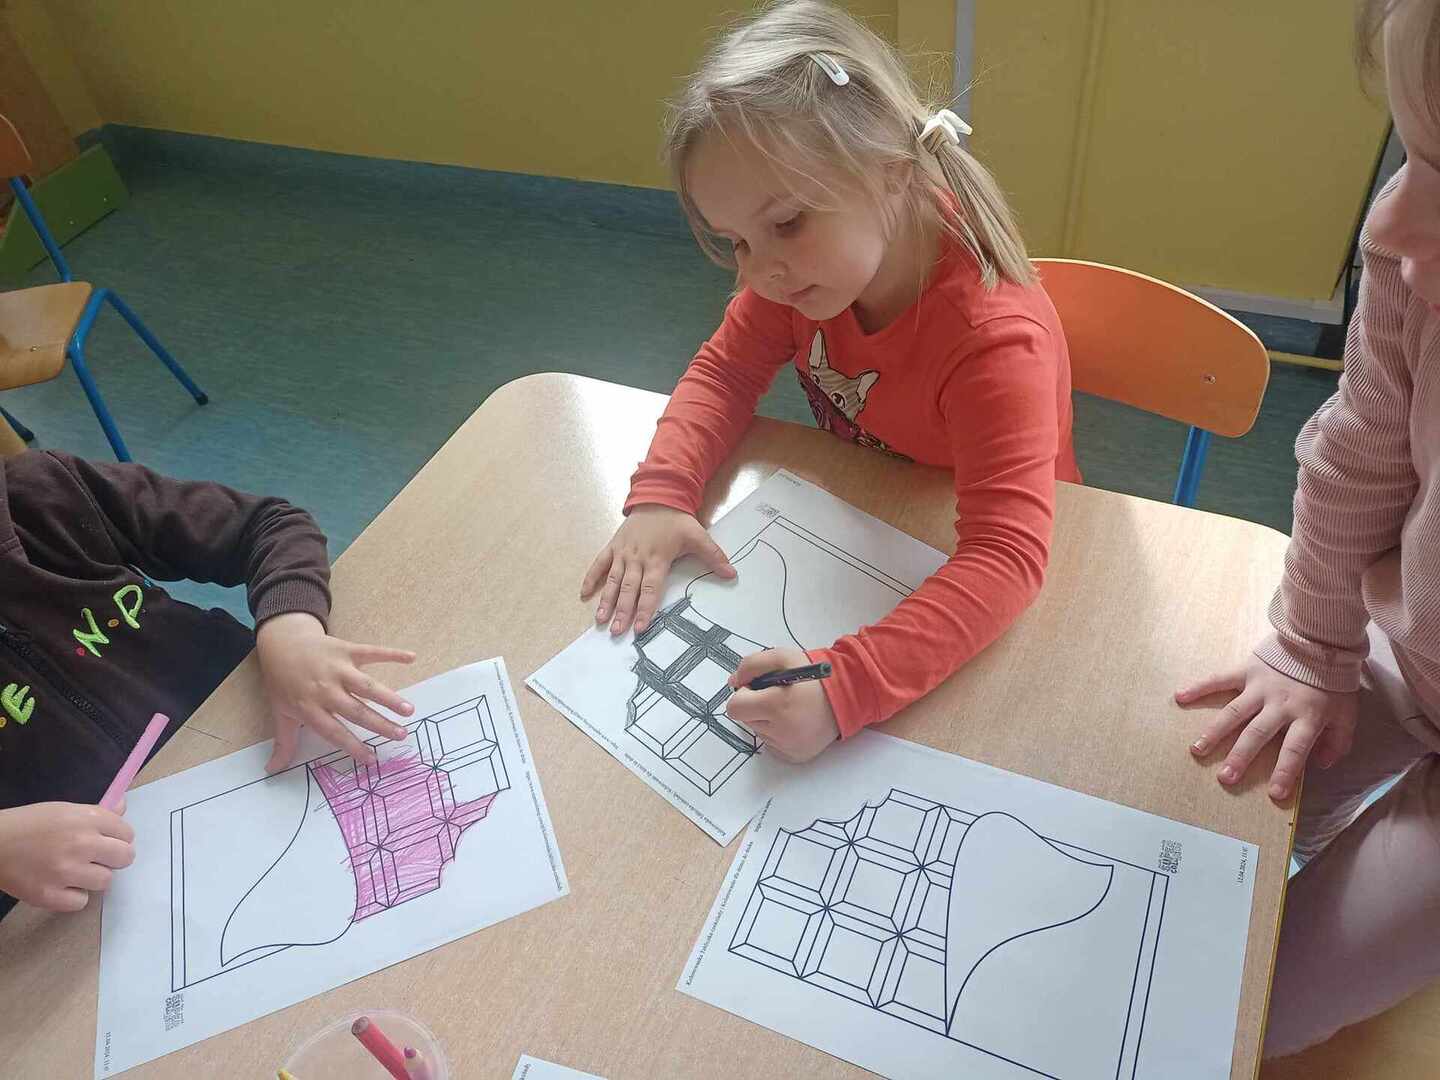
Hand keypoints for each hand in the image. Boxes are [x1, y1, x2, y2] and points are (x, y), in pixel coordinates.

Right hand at [0, 802, 134, 911]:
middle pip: (125, 857)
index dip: (118, 838)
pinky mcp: (49, 895)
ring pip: (105, 881)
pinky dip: (73, 896)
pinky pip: (81, 902)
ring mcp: (66, 871)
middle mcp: (81, 843)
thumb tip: (122, 807)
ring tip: (75, 871)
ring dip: (93, 877)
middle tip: (98, 859)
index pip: (127, 833)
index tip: (106, 842)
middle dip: (115, 858)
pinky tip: (61, 885)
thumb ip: (97, 812)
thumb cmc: (28, 824)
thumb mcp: (64, 809)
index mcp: (86, 819)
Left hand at [256, 612, 416, 771]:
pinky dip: (392, 653)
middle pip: (356, 710)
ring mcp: (338, 668)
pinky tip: (411, 658)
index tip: (371, 759)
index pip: (334, 731)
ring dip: (389, 697)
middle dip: (379, 724)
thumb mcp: (280, 712)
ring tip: (408, 710)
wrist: (282, 642)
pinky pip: (372, 652)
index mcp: (309, 708)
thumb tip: (272, 771)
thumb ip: (283, 742)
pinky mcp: (347, 649)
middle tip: (401, 735)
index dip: (352, 746)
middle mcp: (325, 689)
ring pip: (367, 685)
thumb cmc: (282, 680)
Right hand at [580, 504, 734, 636]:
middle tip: (617, 631)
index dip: (645, 609)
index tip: (640, 627)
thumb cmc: (676, 520)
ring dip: (606, 600)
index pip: (651, 589)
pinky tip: (584, 594)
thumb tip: (731, 573)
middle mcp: (637, 558)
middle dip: (622, 611)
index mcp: (657, 559)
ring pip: (612, 580)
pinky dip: (591, 578)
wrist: (657, 496)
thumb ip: (713, 556)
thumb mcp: (698, 536)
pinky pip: (599, 563)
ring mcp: (623, 552)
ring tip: (600, 619)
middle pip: (628, 589)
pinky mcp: (613, 546)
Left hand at [726, 648, 839, 762]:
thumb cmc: (815, 676)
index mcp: (776, 705)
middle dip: (756, 706)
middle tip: (778, 695)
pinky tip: (794, 721)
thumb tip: (733, 682)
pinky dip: (777, 732)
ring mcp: (788, 747)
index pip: (735, 708)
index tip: (757, 688)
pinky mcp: (794, 756)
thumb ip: (751, 665)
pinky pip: (771, 744)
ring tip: (790, 707)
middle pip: (746, 720)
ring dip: (767, 719)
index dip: (743, 695)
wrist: (847, 697)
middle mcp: (781, 731)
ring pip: (758, 732)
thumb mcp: (783, 657)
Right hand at [1176, 655, 1357, 801]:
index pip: (1296, 750)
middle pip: (1258, 734)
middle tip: (1225, 778)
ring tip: (1197, 750)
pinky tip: (1180, 697)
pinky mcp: (1247, 670)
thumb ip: (1339, 741)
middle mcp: (1280, 704)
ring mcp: (1260, 687)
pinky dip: (1200, 687)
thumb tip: (1321, 764)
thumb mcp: (1347, 714)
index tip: (1275, 795)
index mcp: (1307, 717)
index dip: (1285, 772)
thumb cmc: (1333, 682)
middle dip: (1241, 757)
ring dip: (1215, 732)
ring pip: (1234, 713)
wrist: (1322, 640)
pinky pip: (1220, 679)